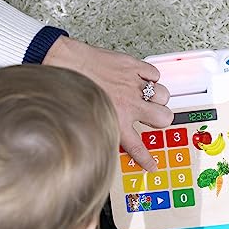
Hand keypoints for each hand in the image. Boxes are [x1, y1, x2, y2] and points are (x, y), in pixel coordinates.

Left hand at [43, 36, 173, 171]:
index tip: (152, 164)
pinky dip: (151, 76)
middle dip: (161, 120)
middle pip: (164, 118)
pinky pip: (155, 73)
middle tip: (152, 117)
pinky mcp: (132, 66)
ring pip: (164, 95)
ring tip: (148, 97)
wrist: (64, 63)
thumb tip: (108, 136)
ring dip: (158, 97)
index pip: (138, 147)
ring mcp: (133, 85)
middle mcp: (129, 105)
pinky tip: (143, 78)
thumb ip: (104, 127)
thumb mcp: (87, 120)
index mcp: (117, 122)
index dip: (147, 158)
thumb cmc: (70, 89)